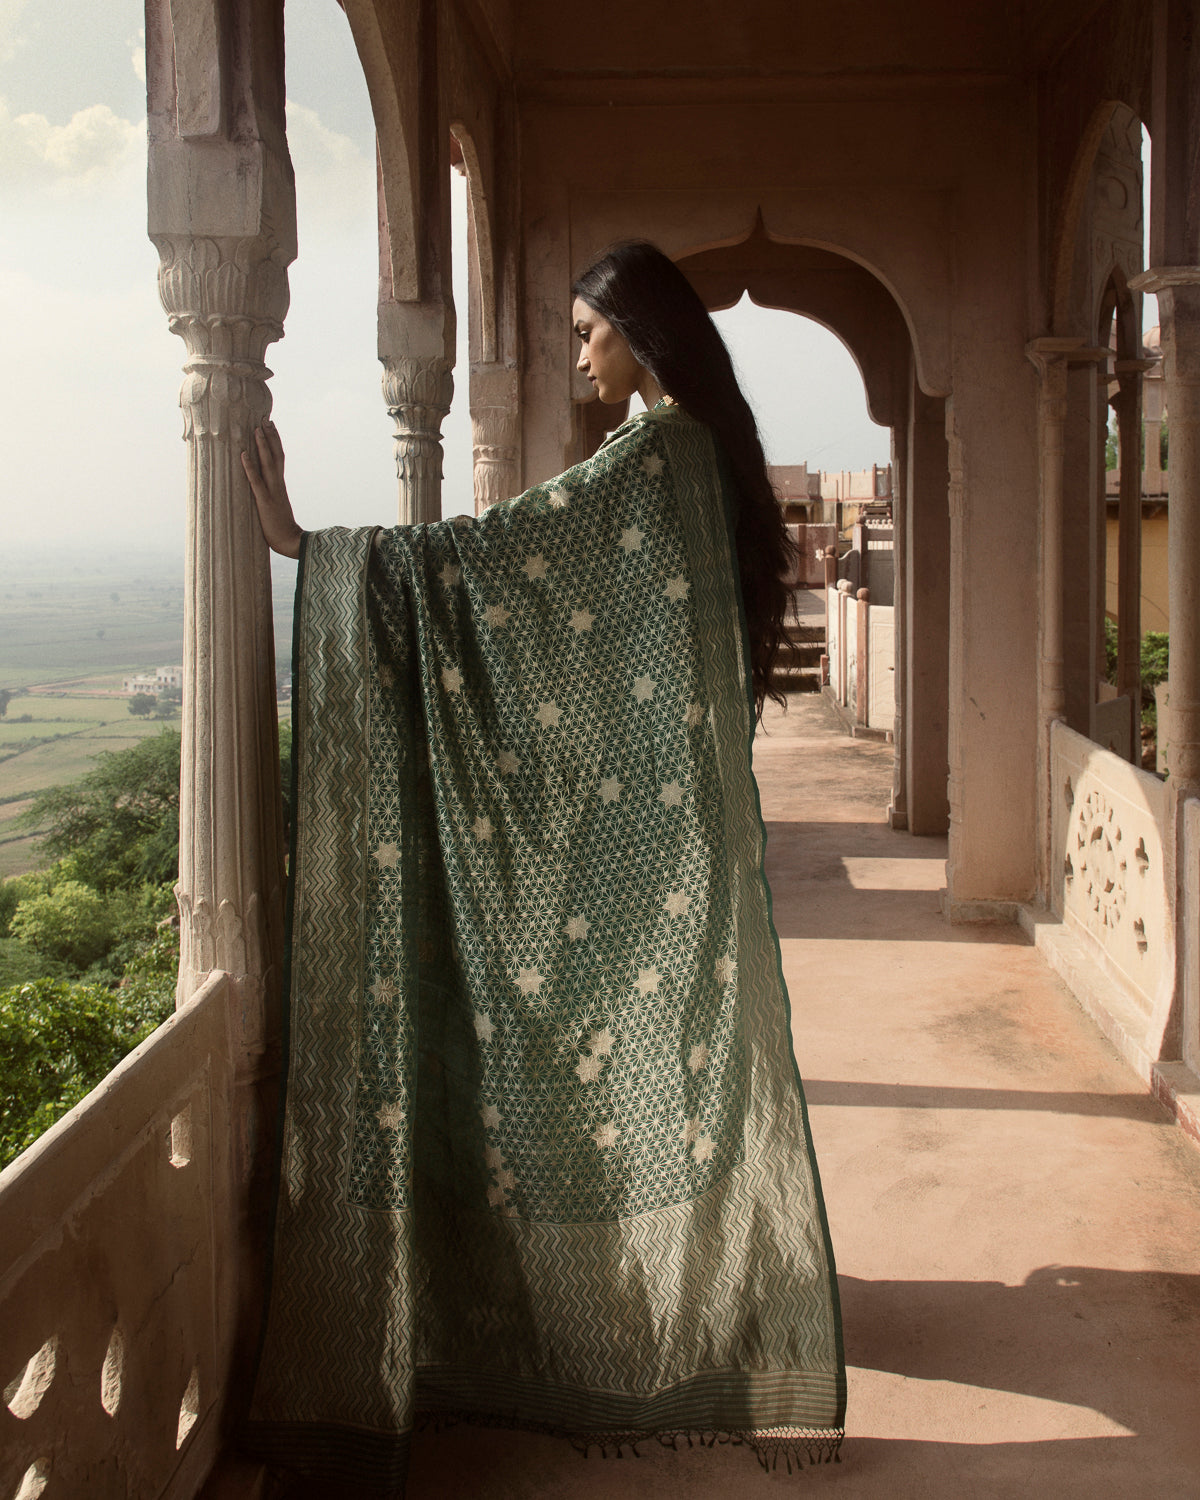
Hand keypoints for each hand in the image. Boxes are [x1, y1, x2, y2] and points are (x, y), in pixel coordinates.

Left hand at [242, 420, 302, 558]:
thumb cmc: (282, 529)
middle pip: (276, 455)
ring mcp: (272, 491)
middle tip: (265, 419)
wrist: (292, 542)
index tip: (270, 427)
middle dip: (270, 436)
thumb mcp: (277, 508)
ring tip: (256, 428)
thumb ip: (271, 497)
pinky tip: (242, 454)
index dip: (275, 442)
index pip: (279, 458)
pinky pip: (255, 480)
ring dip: (261, 445)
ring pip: (267, 463)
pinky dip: (248, 466)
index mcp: (280, 485)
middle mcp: (278, 484)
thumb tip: (262, 491)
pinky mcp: (264, 501)